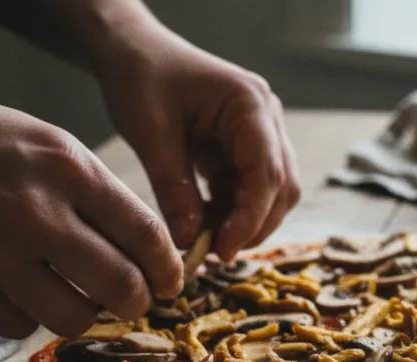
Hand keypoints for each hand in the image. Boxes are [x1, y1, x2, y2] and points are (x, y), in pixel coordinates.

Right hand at [0, 69, 183, 338]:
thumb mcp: (44, 141)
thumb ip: (93, 193)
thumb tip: (143, 249)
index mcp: (69, 169)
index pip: (148, 236)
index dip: (169, 270)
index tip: (172, 282)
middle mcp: (39, 214)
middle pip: (121, 287)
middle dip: (137, 302)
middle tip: (132, 302)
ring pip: (74, 318)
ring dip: (84, 315)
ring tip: (74, 298)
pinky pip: (19, 326)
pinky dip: (28, 317)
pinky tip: (19, 294)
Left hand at [95, 27, 300, 260]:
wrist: (134, 52)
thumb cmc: (141, 78)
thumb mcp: (150, 133)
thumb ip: (173, 188)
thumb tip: (189, 242)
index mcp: (250, 105)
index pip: (268, 172)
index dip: (251, 217)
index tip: (224, 250)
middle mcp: (266, 120)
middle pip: (281, 188)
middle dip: (253, 225)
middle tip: (213, 254)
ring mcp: (260, 135)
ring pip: (271, 194)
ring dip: (243, 222)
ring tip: (204, 241)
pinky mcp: (244, 150)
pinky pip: (248, 190)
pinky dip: (229, 213)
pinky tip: (201, 223)